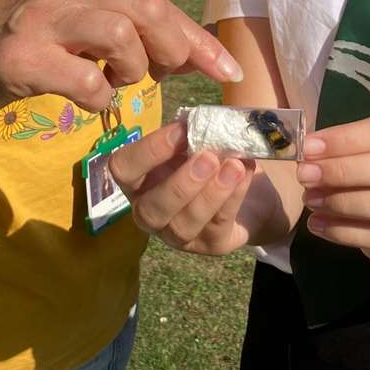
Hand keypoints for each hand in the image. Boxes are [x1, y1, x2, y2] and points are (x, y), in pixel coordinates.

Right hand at [0, 0, 242, 115]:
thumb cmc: (19, 43)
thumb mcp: (73, 21)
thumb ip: (122, 28)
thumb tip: (184, 53)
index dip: (196, 36)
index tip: (225, 69)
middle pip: (146, 9)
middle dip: (180, 48)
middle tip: (181, 77)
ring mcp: (42, 20)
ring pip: (121, 33)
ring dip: (132, 68)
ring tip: (117, 82)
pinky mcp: (21, 57)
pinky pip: (84, 78)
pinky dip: (98, 96)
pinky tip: (87, 100)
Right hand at [108, 122, 256, 254]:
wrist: (246, 191)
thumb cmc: (208, 159)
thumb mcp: (195, 143)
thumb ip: (191, 135)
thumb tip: (200, 124)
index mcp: (138, 180)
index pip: (123, 169)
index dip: (148, 151)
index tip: (181, 131)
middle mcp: (150, 212)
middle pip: (150, 210)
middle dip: (179, 185)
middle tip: (208, 158)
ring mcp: (178, 235)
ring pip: (184, 226)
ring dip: (211, 194)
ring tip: (234, 166)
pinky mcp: (210, 245)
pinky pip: (217, 225)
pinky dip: (233, 197)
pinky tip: (245, 173)